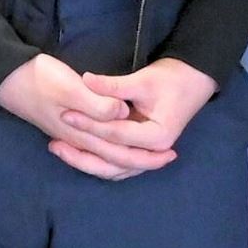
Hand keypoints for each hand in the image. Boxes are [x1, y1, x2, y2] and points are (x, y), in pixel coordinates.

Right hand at [0, 54, 176, 180]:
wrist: (7, 76)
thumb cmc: (39, 79)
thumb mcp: (70, 87)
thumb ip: (98, 103)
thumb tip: (123, 114)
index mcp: (81, 134)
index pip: (118, 153)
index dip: (145, 155)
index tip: (170, 150)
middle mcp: (76, 141)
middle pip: (112, 162)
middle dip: (141, 161)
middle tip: (169, 157)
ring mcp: (68, 135)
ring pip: (102, 158)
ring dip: (125, 158)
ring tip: (147, 155)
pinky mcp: (64, 126)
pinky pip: (93, 148)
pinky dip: (108, 151)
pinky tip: (115, 141)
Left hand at [63, 58, 218, 164]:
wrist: (193, 80)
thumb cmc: (172, 79)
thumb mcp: (143, 80)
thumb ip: (114, 86)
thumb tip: (85, 80)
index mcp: (157, 137)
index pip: (116, 135)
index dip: (90, 124)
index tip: (66, 113)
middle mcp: (152, 153)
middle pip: (112, 161)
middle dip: (82, 151)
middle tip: (54, 141)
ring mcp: (147, 156)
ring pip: (112, 169)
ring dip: (86, 162)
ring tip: (59, 150)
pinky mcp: (140, 152)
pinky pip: (116, 164)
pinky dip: (97, 161)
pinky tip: (77, 153)